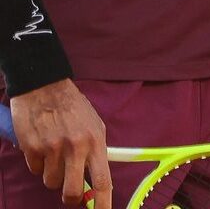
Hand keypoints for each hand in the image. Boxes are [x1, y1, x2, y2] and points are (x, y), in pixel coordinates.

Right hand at [9, 79, 110, 206]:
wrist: (45, 86)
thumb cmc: (73, 107)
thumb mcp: (94, 125)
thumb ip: (96, 151)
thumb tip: (96, 179)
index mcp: (96, 141)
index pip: (104, 180)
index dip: (104, 203)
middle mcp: (76, 147)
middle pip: (73, 191)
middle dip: (72, 196)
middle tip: (70, 191)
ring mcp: (52, 148)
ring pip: (51, 183)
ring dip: (52, 174)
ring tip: (54, 153)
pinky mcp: (32, 148)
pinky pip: (36, 170)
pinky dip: (38, 163)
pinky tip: (41, 145)